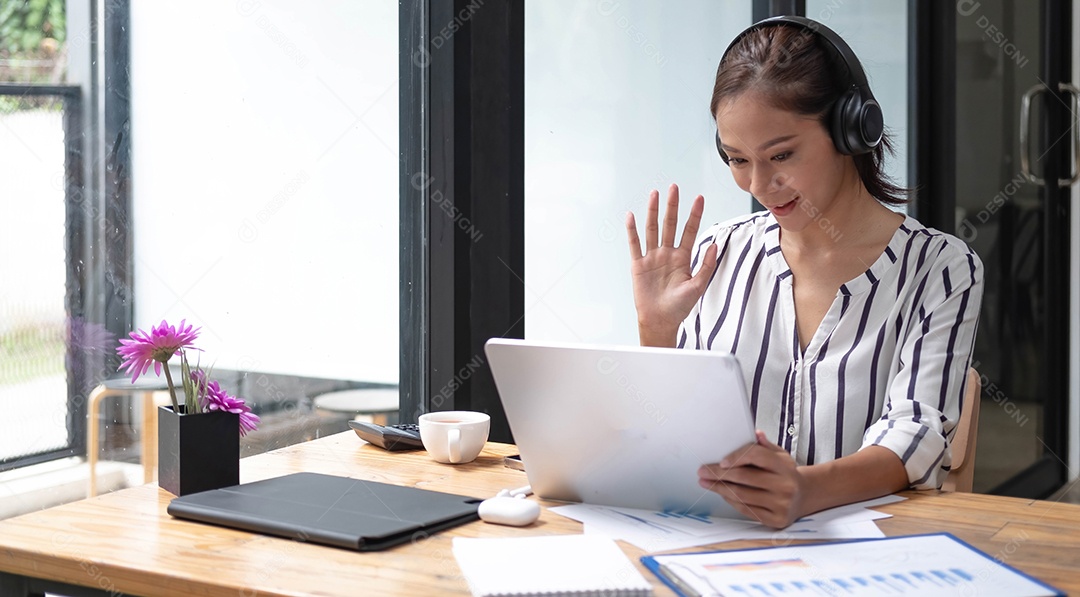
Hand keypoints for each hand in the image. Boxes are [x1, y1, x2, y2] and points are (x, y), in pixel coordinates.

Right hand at [625, 184, 717, 345]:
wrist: (660, 321)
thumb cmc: (679, 307)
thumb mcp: (698, 286)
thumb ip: (706, 265)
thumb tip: (714, 244)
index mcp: (683, 258)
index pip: (690, 230)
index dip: (695, 214)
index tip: (699, 198)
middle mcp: (667, 253)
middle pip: (670, 224)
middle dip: (673, 206)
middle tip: (674, 187)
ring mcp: (652, 257)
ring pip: (653, 229)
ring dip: (654, 212)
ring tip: (655, 194)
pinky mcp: (639, 265)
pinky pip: (635, 244)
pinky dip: (632, 230)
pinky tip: (631, 216)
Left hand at [698, 430, 806, 527]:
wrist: (804, 496)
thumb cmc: (785, 473)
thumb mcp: (780, 455)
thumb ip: (765, 446)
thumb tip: (756, 433)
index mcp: (785, 466)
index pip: (756, 456)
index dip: (737, 457)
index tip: (721, 461)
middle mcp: (785, 485)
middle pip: (744, 477)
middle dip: (719, 474)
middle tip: (703, 471)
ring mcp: (781, 504)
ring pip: (742, 495)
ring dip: (720, 488)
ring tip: (706, 483)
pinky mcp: (776, 519)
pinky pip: (747, 510)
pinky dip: (731, 501)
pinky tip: (722, 493)